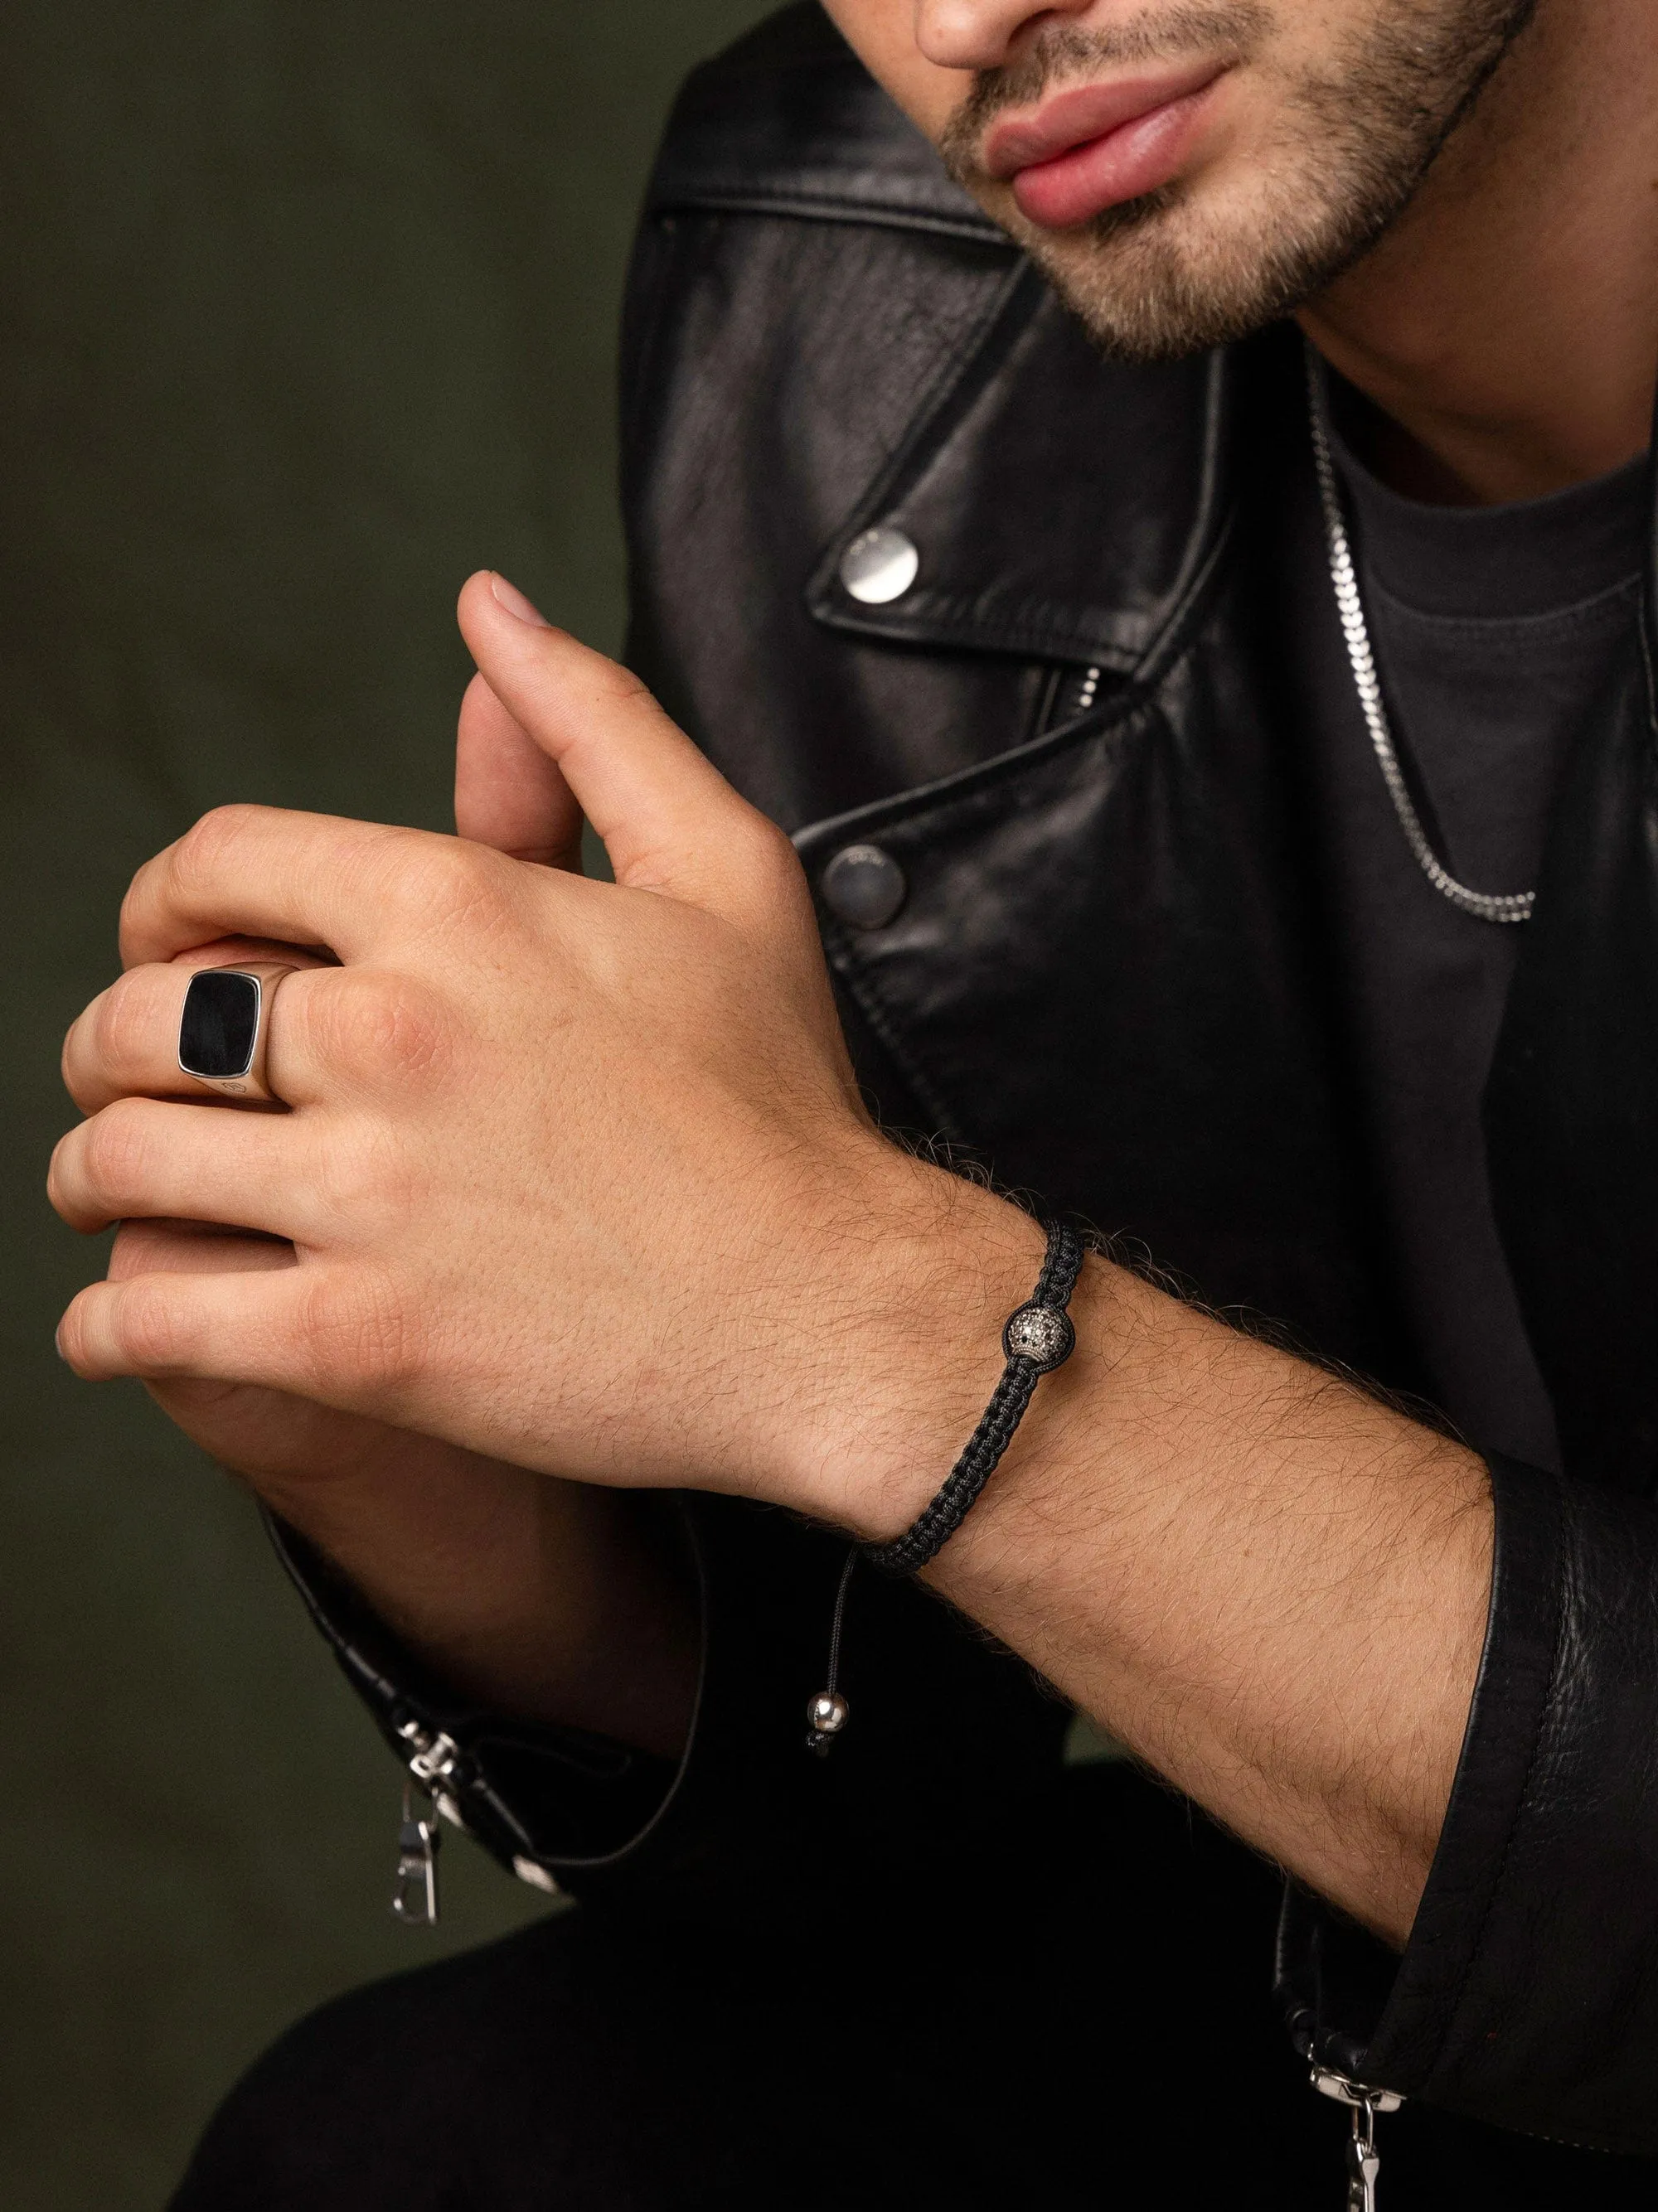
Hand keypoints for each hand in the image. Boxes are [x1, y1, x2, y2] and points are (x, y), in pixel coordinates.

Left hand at [50, 575, 1038, 1534]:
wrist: (833, 1309)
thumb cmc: (782, 1099)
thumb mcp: (722, 868)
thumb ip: (594, 724)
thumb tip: (490, 606)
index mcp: (457, 906)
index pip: (215, 863)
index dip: (165, 902)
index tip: (171, 945)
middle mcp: (389, 1034)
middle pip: (140, 1017)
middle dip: (110, 1046)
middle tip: (134, 1082)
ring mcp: (367, 1193)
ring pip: (119, 1162)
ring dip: (91, 1173)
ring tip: (113, 1190)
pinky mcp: (361, 1340)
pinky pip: (152, 1318)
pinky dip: (107, 1323)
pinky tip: (125, 1318)